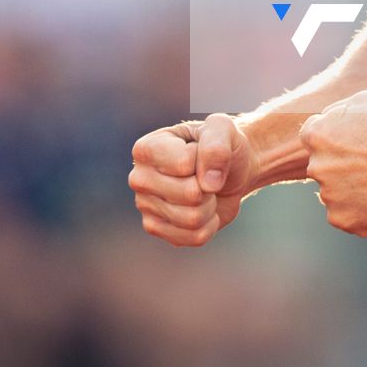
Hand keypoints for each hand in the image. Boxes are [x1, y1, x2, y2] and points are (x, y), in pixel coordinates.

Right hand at [129, 113, 252, 246]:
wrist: (227, 170)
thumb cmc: (219, 145)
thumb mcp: (223, 129)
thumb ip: (217, 145)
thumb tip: (208, 184)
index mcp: (146, 148)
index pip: (184, 164)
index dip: (205, 160)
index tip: (201, 152)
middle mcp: (139, 177)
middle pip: (190, 194)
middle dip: (209, 187)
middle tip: (205, 176)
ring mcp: (145, 205)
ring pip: (193, 219)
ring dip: (210, 206)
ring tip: (205, 192)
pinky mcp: (156, 229)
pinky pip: (194, 238)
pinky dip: (209, 225)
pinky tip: (202, 210)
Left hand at [298, 89, 366, 236]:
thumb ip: (337, 111)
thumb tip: (325, 120)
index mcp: (317, 136)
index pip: (314, 139)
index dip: (336, 140)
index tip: (357, 145)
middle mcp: (317, 167)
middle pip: (323, 167)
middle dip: (342, 166)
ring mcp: (329, 196)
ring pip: (334, 192)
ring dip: (350, 189)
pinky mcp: (344, 220)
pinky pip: (345, 215)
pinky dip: (360, 211)